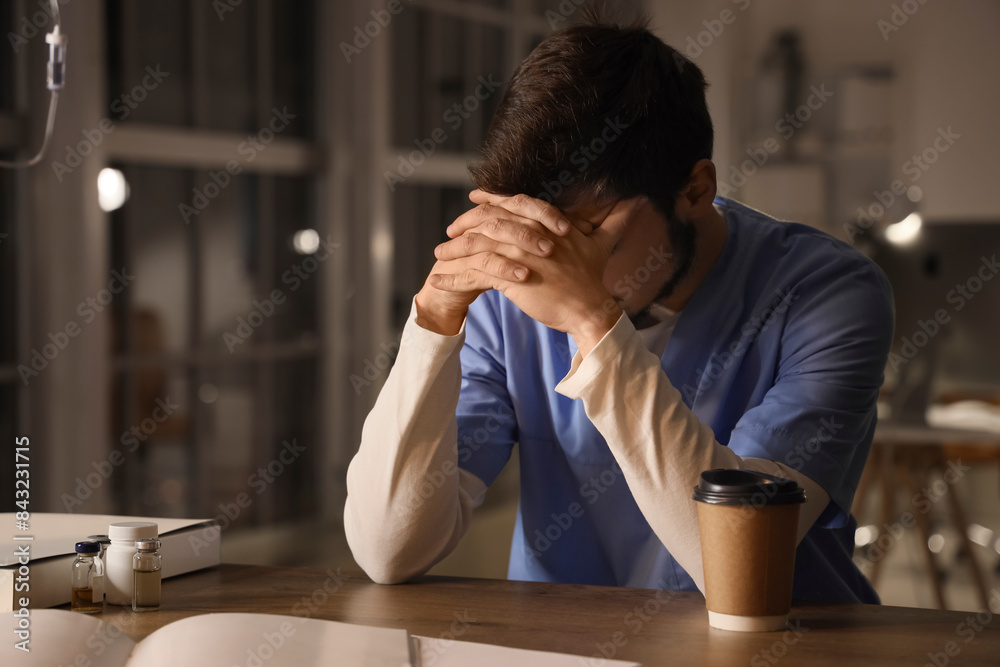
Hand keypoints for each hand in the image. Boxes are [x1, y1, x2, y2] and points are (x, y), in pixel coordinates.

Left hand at [431, 191, 642, 353]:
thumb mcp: (602, 244)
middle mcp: (530, 234)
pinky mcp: (510, 278)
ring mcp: (519, 255)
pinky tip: (437, 281)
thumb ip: (614, 221)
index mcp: (546, 223)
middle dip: (465, 223)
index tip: (474, 199)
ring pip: (476, 246)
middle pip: (488, 221)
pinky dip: (452, 278)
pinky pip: (472, 275)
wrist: (590, 310)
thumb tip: (636, 204)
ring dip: (453, 251)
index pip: (512, 204)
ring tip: (438, 256)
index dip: (491, 200)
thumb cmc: (593, 280)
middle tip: (450, 230)